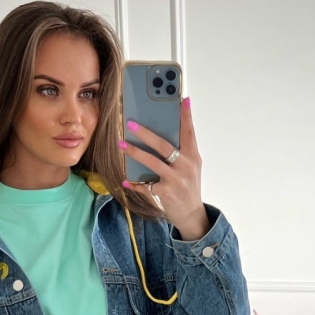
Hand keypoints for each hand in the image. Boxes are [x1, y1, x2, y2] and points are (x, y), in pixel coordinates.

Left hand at [119, 97, 209, 238]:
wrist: (192, 215)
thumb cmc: (188, 186)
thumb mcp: (190, 167)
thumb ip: (180, 152)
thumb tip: (160, 134)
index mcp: (193, 157)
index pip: (190, 132)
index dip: (186, 116)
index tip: (183, 99)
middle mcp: (186, 166)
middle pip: (164, 145)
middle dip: (146, 133)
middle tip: (130, 123)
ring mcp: (176, 180)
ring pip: (152, 162)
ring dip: (134, 152)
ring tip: (121, 144)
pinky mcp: (165, 193)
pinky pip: (145, 185)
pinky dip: (134, 183)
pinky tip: (125, 181)